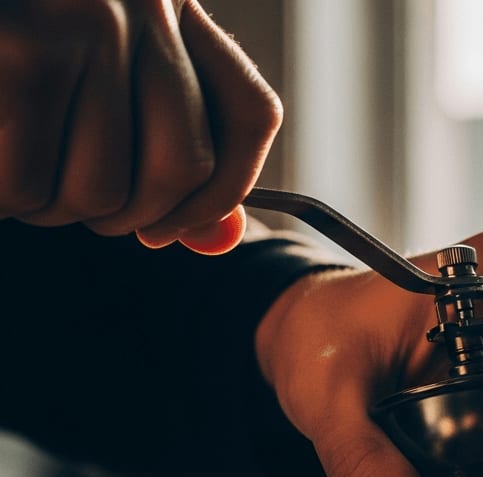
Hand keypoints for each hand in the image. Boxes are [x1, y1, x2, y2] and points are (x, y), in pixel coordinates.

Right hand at [0, 0, 279, 249]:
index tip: (166, 225)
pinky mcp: (20, 50)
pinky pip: (29, 182)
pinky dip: (2, 198)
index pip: (252, 115)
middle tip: (67, 202)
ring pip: (102, 188)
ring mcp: (83, 21)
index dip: (224, 191)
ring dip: (50, 208)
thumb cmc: (9, 55)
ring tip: (16, 174)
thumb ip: (167, 152)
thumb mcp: (96, 79)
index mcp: (172, 8)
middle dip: (122, 215)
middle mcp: (143, 4)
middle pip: (182, 168)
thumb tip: (226, 242)